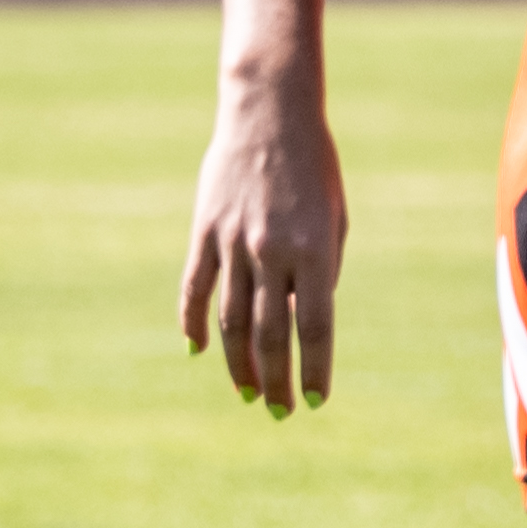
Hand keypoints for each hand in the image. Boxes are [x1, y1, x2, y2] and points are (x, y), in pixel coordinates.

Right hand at [178, 74, 348, 413]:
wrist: (270, 115)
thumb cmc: (315, 170)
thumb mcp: (333, 222)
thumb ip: (319, 273)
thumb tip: (298, 323)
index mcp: (314, 252)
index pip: (316, 327)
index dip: (314, 370)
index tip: (316, 402)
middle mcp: (272, 252)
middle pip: (271, 334)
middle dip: (275, 380)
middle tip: (278, 412)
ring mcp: (233, 243)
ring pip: (230, 320)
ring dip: (238, 364)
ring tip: (246, 393)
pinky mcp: (204, 232)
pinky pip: (194, 289)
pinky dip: (193, 324)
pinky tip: (198, 352)